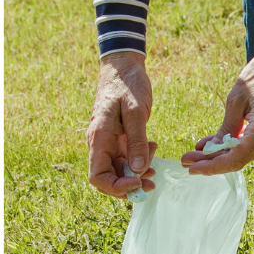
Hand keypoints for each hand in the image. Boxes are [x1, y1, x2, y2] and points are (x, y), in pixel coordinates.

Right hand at [87, 52, 158, 197]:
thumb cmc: (128, 84)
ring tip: (156, 164)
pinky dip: (140, 160)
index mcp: (99, 138)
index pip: (97, 177)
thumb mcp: (135, 111)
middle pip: (107, 178)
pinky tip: (153, 148)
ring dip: (137, 173)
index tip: (139, 182)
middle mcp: (100, 144)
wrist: (124, 66)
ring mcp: (109, 142)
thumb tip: (137, 169)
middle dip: (129, 184)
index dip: (116, 186)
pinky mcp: (119, 138)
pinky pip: (126, 158)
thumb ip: (136, 141)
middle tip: (152, 181)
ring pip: (118, 170)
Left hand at [182, 26, 253, 174]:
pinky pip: (253, 146)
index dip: (212, 167)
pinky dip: (234, 147)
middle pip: (240, 160)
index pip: (236, 158)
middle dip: (213, 162)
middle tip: (187, 160)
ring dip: (222, 156)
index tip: (191, 167)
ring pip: (246, 155)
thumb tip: (206, 150)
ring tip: (197, 152)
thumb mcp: (236, 99)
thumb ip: (225, 129)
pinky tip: (216, 145)